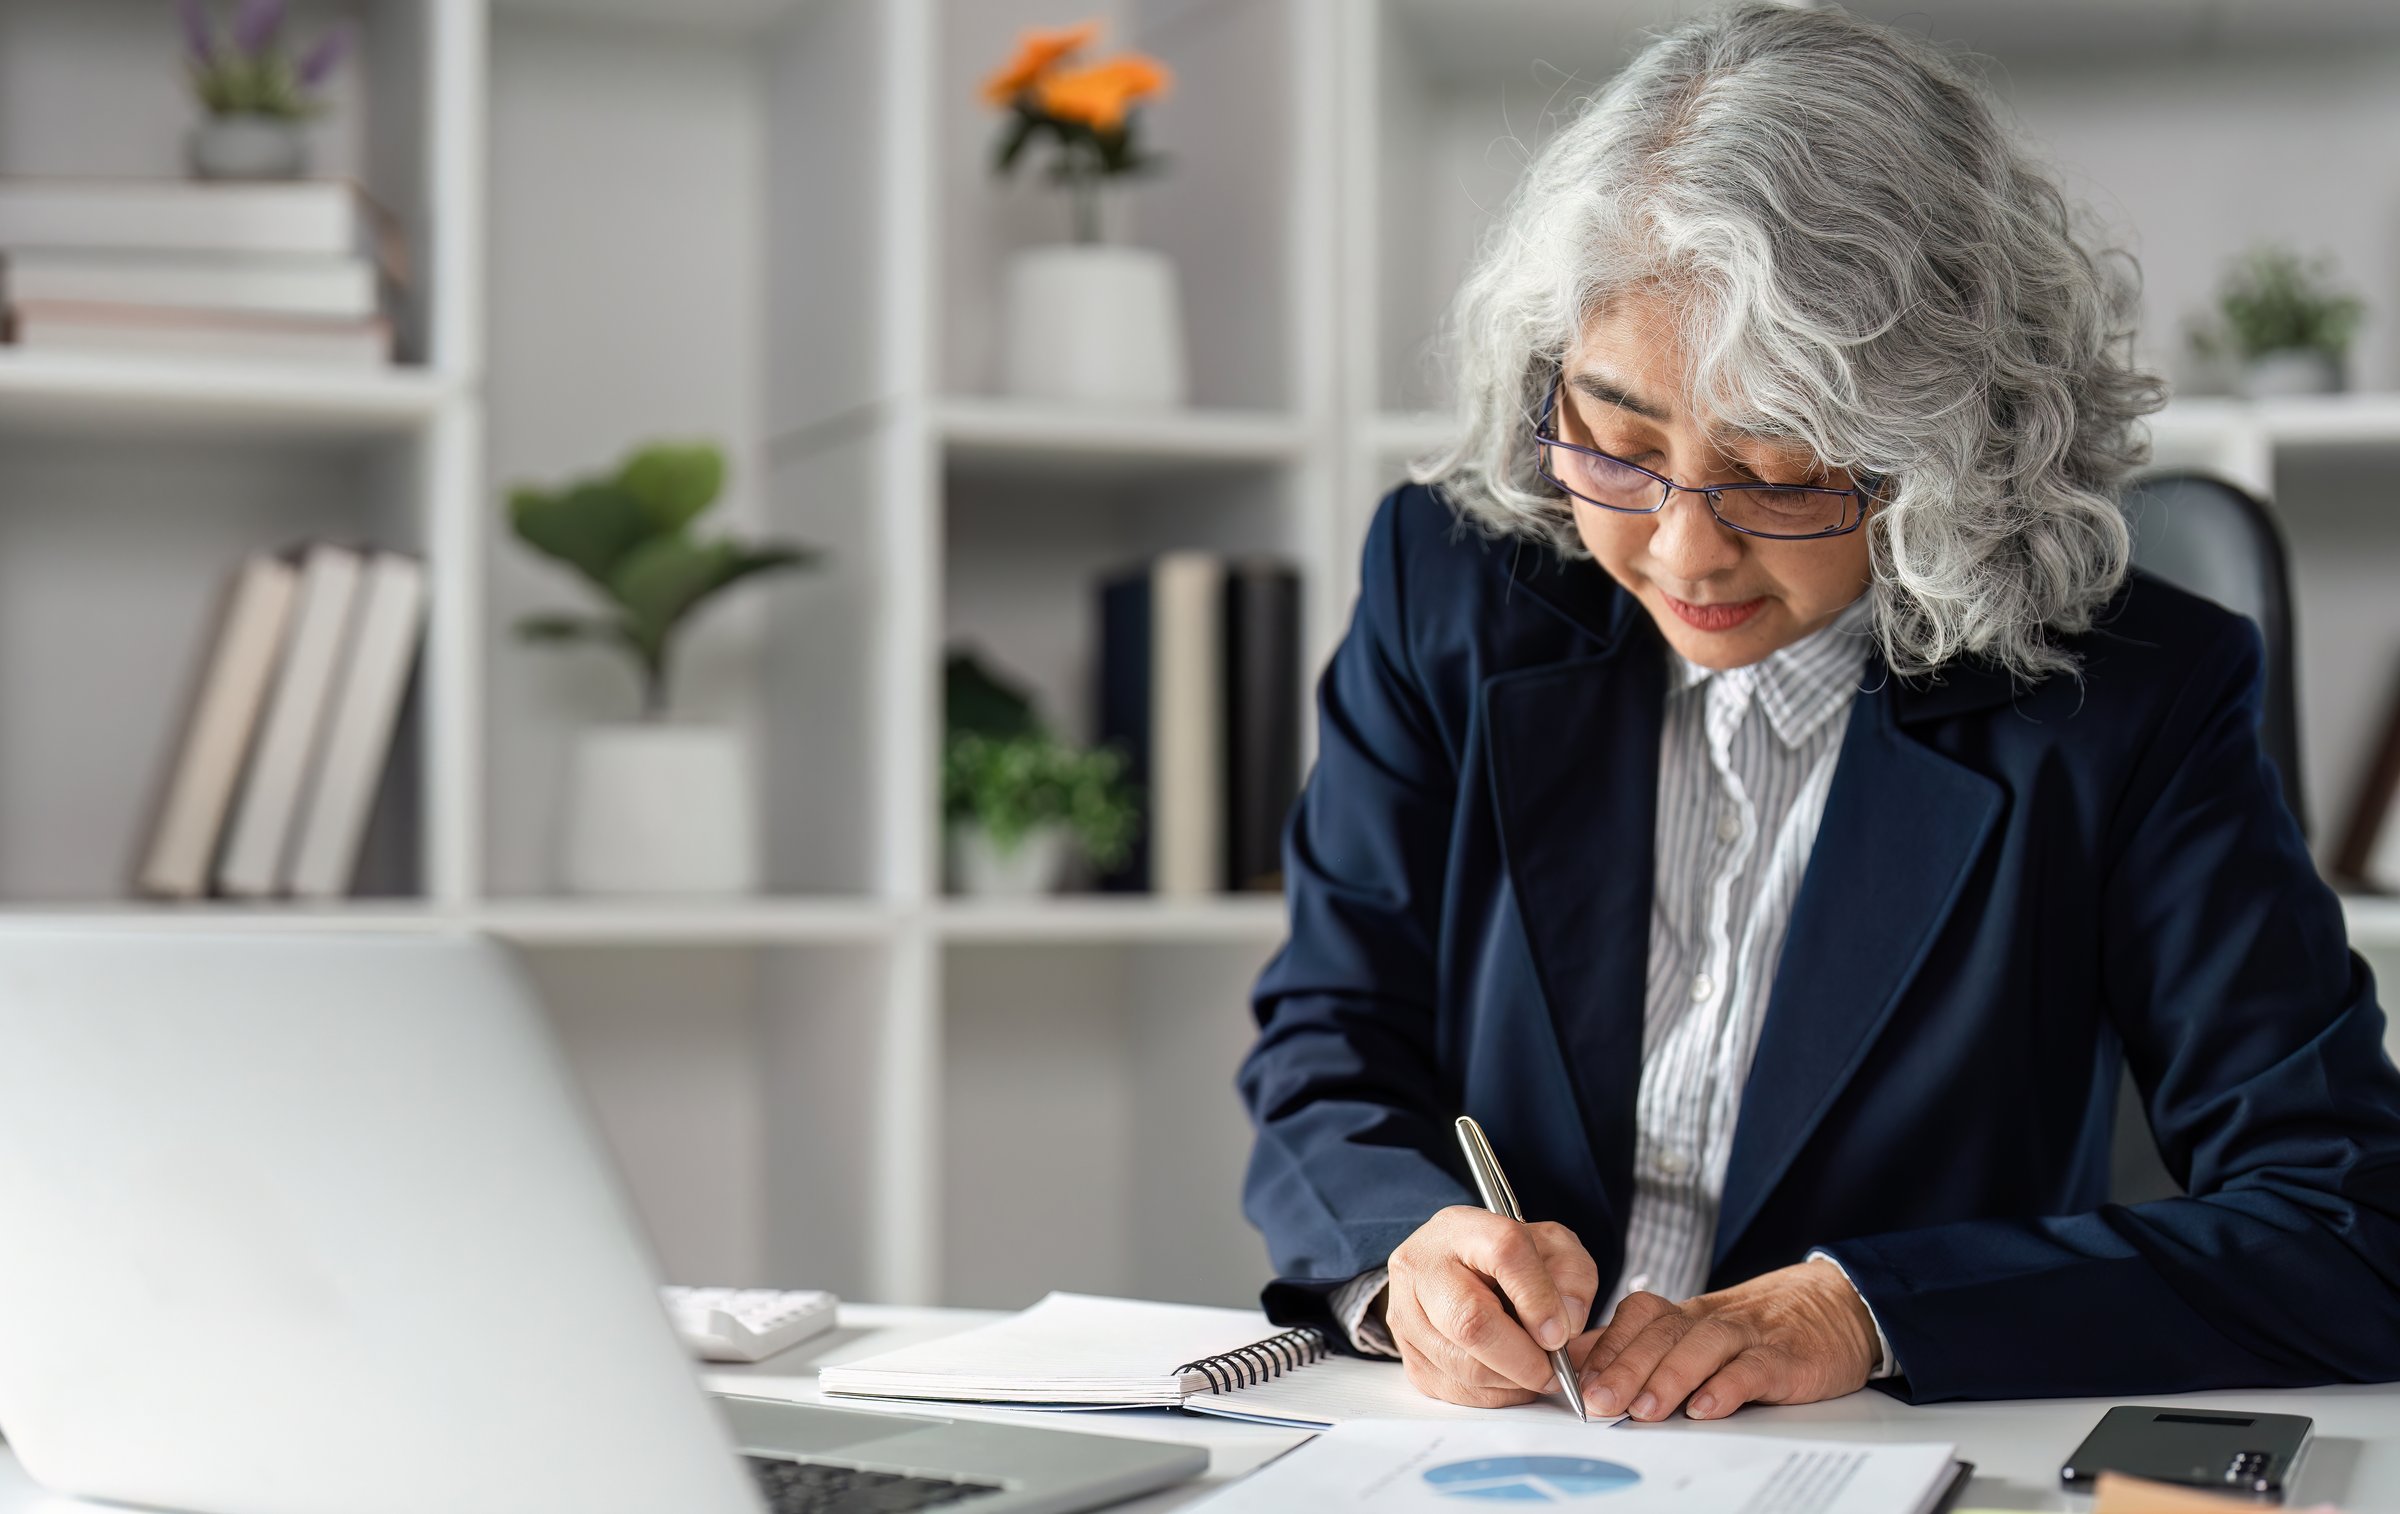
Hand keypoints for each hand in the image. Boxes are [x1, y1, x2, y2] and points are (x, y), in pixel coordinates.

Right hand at [1383, 1205, 1601, 1407]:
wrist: (1453, 1272)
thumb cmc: (1505, 1262)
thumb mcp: (1551, 1249)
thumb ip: (1572, 1277)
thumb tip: (1566, 1324)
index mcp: (1463, 1228)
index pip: (1504, 1252)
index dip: (1538, 1298)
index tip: (1561, 1333)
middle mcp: (1422, 1266)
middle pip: (1470, 1320)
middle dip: (1524, 1359)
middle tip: (1553, 1370)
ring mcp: (1405, 1312)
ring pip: (1463, 1365)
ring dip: (1512, 1382)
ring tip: (1535, 1372)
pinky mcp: (1406, 1355)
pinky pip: (1455, 1390)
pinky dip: (1493, 1395)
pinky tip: (1510, 1379)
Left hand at [1576, 1259, 1878, 1421]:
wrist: (1837, 1305)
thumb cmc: (1760, 1327)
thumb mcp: (1701, 1332)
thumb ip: (1646, 1345)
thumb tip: (1582, 1360)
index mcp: (1686, 1315)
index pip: (1636, 1319)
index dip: (1606, 1348)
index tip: (1576, 1380)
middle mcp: (1711, 1319)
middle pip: (1660, 1335)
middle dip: (1624, 1368)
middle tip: (1598, 1401)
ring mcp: (1750, 1335)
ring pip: (1702, 1346)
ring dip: (1668, 1378)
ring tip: (1643, 1409)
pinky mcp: (1787, 1357)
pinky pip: (1753, 1368)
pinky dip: (1728, 1386)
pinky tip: (1707, 1407)